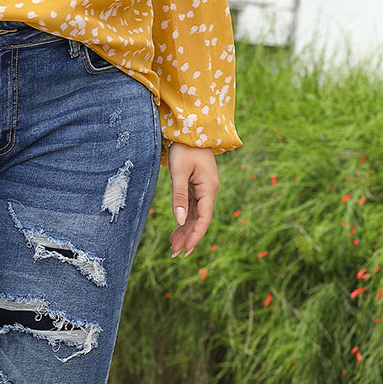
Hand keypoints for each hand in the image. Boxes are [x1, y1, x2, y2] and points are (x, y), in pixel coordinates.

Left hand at [166, 143, 218, 257]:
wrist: (191, 129)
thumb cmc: (184, 148)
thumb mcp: (179, 172)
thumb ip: (179, 196)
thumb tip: (179, 219)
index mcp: (209, 188)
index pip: (204, 218)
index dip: (195, 235)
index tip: (186, 250)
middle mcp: (209, 191)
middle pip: (200, 220)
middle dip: (188, 237)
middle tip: (175, 254)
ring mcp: (203, 189)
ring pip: (195, 215)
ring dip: (185, 230)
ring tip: (173, 246)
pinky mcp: (196, 186)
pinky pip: (192, 207)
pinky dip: (184, 219)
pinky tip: (176, 230)